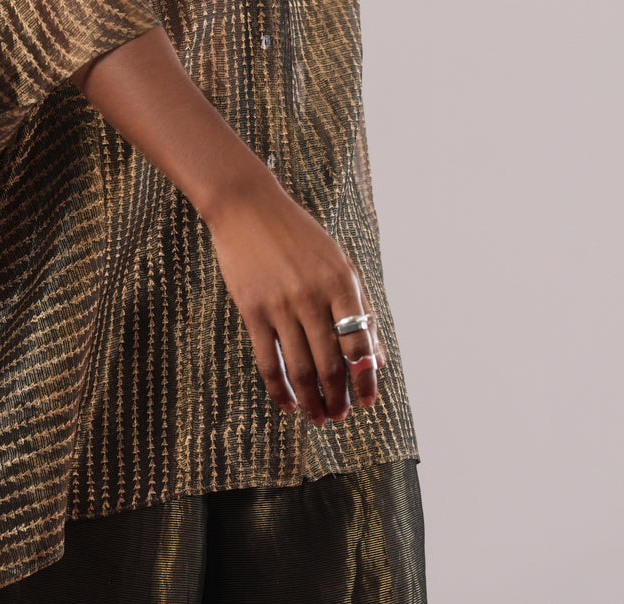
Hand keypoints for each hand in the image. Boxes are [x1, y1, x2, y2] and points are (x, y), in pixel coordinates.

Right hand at [205, 172, 386, 423]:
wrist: (247, 206)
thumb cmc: (298, 235)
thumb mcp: (338, 261)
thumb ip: (359, 306)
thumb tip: (376, 356)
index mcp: (341, 281)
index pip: (358, 342)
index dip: (365, 378)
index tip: (367, 402)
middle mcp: (313, 295)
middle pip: (329, 363)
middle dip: (338, 397)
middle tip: (340, 416)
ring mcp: (280, 304)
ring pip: (300, 368)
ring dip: (311, 400)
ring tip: (318, 417)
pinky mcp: (253, 309)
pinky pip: (268, 360)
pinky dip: (279, 389)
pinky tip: (287, 403)